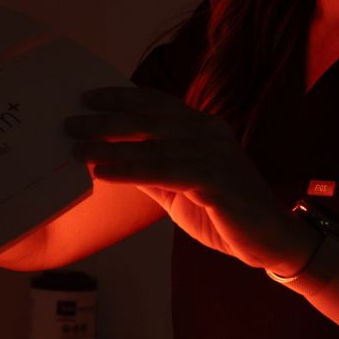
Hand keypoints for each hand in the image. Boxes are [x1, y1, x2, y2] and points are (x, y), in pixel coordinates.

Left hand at [64, 87, 313, 272]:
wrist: (270, 242)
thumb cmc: (224, 214)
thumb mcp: (179, 189)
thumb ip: (152, 170)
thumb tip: (111, 160)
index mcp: (202, 128)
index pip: (157, 104)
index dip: (122, 97)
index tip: (86, 97)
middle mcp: (209, 133)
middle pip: (150, 118)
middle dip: (106, 119)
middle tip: (68, 121)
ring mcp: (214, 154)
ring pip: (153, 144)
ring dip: (110, 145)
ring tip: (75, 148)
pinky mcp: (215, 180)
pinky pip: (164, 170)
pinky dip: (130, 170)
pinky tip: (101, 173)